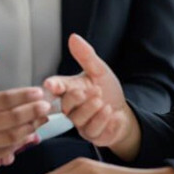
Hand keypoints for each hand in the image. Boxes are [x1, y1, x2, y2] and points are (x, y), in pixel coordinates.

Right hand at [0, 54, 49, 172]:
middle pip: (14, 118)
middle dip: (34, 112)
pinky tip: (22, 141)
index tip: (39, 91)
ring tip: (40, 123)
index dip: (25, 95)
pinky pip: (0, 154)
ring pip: (11, 138)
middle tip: (49, 107)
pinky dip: (15, 146)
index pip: (6, 99)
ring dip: (29, 129)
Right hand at [43, 34, 139, 157]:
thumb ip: (86, 56)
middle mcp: (71, 107)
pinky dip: (104, 121)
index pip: (57, 87)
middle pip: (65, 105)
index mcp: (70, 89)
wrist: (123, 112)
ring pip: (78, 119)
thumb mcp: (99, 70)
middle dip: (77, 98)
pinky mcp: (91, 135)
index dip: (53, 86)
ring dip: (92, 110)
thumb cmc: (107, 90)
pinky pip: (93, 131)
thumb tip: (74, 37)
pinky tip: (112, 114)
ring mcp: (80, 123)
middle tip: (93, 91)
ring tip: (104, 102)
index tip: (50, 84)